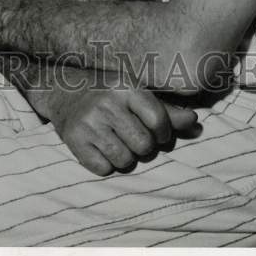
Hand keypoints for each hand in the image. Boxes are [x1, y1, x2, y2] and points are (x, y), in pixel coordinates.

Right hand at [48, 83, 199, 175]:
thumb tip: (195, 122)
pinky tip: (99, 147)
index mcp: (125, 87)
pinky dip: (104, 164)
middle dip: (142, 146)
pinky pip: (103, 169)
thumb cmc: (107, 91)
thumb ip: (165, 110)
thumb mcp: (134, 92)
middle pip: (144, 145)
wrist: (60, 87)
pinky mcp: (74, 140)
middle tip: (131, 136)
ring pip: (125, 161)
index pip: (158, 120)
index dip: (162, 133)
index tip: (155, 131)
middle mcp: (106, 103)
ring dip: (124, 157)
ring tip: (115, 141)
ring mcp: (89, 122)